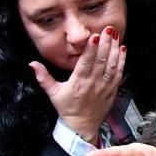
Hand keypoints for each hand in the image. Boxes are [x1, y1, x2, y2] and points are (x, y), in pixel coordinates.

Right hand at [30, 26, 125, 141]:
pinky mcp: (113, 89)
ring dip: (115, 49)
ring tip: (116, 35)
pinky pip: (119, 73)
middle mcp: (92, 83)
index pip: (85, 63)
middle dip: (105, 43)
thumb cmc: (67, 108)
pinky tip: (123, 49)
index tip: (94, 36)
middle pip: (100, 61)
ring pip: (112, 65)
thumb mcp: (52, 93)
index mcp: (78, 83)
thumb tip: (32, 63)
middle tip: (108, 29)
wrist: (82, 127)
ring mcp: (104, 86)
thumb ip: (43, 77)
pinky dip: (121, 60)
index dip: (90, 49)